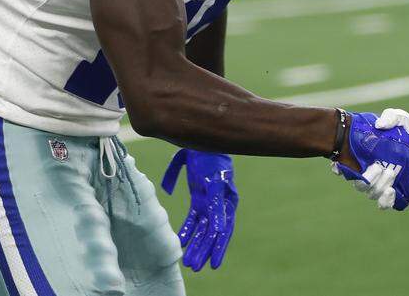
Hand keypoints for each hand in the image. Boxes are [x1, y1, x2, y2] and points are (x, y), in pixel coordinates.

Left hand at [161, 149, 237, 271]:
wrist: (201, 141)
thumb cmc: (210, 158)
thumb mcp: (212, 180)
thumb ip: (216, 204)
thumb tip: (219, 227)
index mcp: (227, 200)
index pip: (224, 228)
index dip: (219, 246)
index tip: (214, 264)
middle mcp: (220, 203)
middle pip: (212, 232)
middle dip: (204, 250)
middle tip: (195, 267)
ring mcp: (209, 201)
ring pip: (203, 228)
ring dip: (196, 245)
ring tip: (190, 263)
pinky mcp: (199, 197)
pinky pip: (194, 218)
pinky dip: (188, 230)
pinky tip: (181, 242)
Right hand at [332, 111, 408, 210]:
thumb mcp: (401, 119)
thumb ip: (391, 117)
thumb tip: (379, 125)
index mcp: (365, 156)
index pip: (345, 165)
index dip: (339, 168)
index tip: (339, 167)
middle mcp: (370, 172)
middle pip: (358, 183)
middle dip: (366, 179)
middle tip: (380, 167)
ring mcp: (382, 184)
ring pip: (371, 193)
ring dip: (378, 186)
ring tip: (391, 173)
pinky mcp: (396, 194)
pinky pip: (384, 204)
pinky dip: (385, 200)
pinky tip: (391, 191)